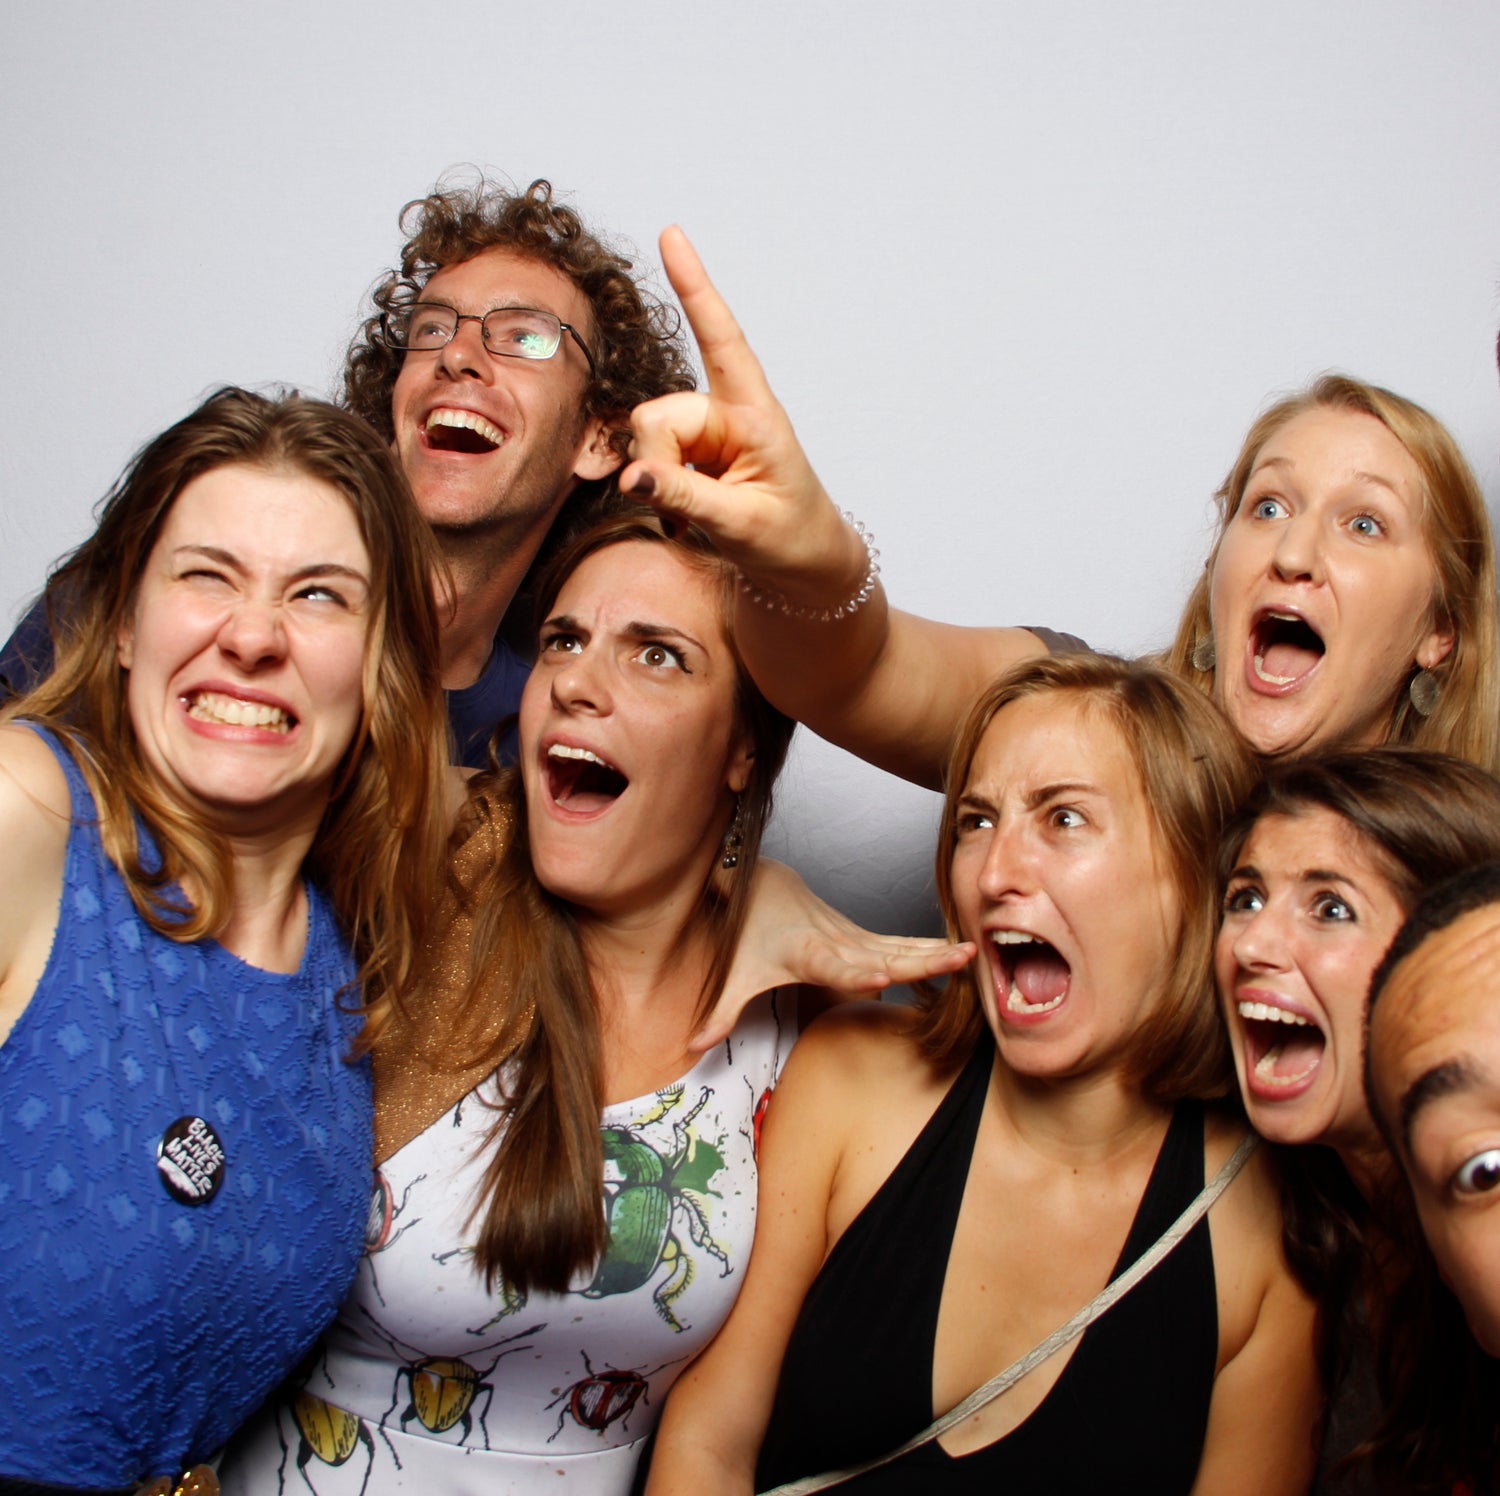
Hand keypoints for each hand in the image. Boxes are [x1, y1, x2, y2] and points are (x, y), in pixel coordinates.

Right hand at [623, 228, 871, 609]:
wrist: (802, 565)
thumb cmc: (788, 538)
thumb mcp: (740, 522)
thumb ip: (683, 496)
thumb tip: (630, 477)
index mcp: (755, 414)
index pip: (723, 341)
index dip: (695, 288)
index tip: (672, 235)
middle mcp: (725, 414)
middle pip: (657, 415)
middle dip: (656, 461)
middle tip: (678, 510)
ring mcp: (703, 435)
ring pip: (644, 438)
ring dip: (655, 482)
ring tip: (688, 516)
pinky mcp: (687, 456)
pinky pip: (646, 462)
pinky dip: (654, 491)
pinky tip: (677, 514)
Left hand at [694, 859, 973, 1049]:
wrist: (763, 881)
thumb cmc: (748, 930)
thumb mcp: (732, 972)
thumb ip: (717, 1011)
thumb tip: (691, 1046)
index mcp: (806, 951)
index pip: (835, 965)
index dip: (857, 972)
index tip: (881, 977)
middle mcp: (837, 942)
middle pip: (883, 953)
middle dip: (919, 960)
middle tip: (956, 960)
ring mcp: (854, 937)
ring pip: (899, 945)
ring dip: (934, 951)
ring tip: (972, 955)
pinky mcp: (864, 937)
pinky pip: (901, 944)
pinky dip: (930, 948)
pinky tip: (963, 954)